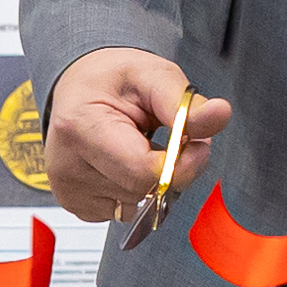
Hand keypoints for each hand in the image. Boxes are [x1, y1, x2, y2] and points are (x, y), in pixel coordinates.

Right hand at [45, 47, 231, 224]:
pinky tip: (127, 162)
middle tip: (174, 137)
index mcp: (81, 128)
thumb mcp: (153, 75)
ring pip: (139, 205)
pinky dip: (136, 190)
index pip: (144, 172)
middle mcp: (66, 166)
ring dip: (154, 181)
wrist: (79, 88)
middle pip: (145, 191)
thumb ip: (185, 102)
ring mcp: (69, 191)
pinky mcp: (77, 206)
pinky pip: (125, 211)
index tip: (196, 142)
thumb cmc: (112, 79)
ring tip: (143, 145)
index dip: (182, 163)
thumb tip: (219, 114)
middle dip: (173, 168)